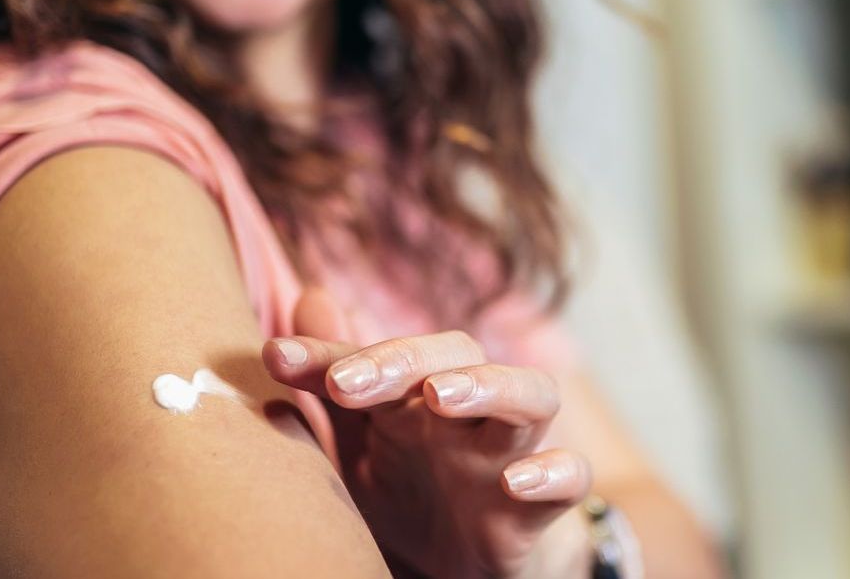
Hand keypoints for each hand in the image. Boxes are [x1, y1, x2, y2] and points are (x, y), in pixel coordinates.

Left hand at [263, 289, 593, 577]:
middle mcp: (467, 410)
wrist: (468, 561)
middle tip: (347, 381)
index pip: (377, 355)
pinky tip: (517, 480)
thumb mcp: (360, 439)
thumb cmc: (414, 484)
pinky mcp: (541, 505)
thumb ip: (330, 380)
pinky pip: (572, 475)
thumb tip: (308, 297)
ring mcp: (509, 451)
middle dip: (405, 358)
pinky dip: (553, 472)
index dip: (327, 353)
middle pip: (459, 353)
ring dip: (490, 387)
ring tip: (442, 395)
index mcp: (415, 391)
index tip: (277, 359)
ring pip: (531, 395)